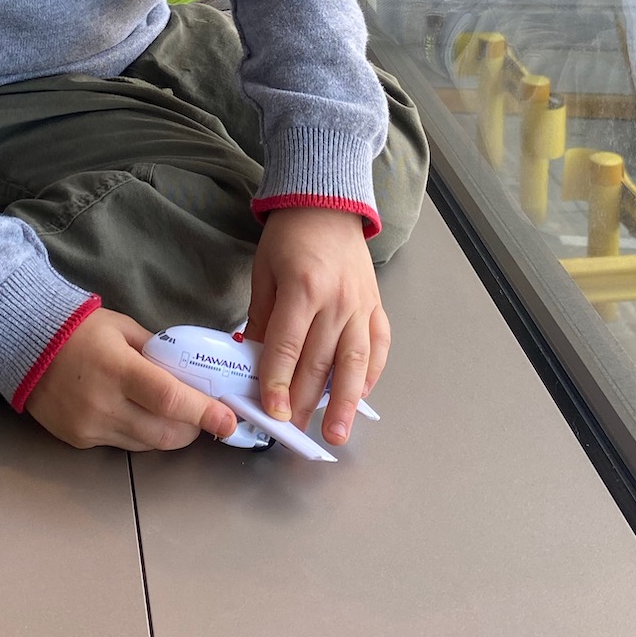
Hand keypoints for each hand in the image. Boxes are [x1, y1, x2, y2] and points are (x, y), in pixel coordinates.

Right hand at [25, 308, 238, 451]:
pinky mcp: (78, 440)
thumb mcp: (124, 328)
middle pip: (164, 433)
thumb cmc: (77, 328)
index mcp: (118, 369)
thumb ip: (159, 352)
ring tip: (175, 415)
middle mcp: (103, 404)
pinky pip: (122, 445)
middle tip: (205, 415)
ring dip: (169, 434)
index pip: (170, 399)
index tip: (229, 420)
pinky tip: (137, 414)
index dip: (204, 412)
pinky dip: (139, 434)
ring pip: (146, 445)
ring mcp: (89, 426)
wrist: (23, 342)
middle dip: (193, 428)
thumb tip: (192, 374)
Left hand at [245, 208, 389, 445]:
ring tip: (337, 433)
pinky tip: (360, 397)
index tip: (271, 412)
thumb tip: (256, 362)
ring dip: (345, 403)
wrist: (328, 203)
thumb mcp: (264, 272)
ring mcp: (362, 305)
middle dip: (304, 403)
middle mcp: (337, 301)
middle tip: (292, 433)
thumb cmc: (290, 236)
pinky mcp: (376, 306)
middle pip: (319, 363)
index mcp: (303, 289)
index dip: (277, 384)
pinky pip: (378, 347)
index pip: (288, 348)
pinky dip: (371, 375)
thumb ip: (263, 318)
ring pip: (355, 363)